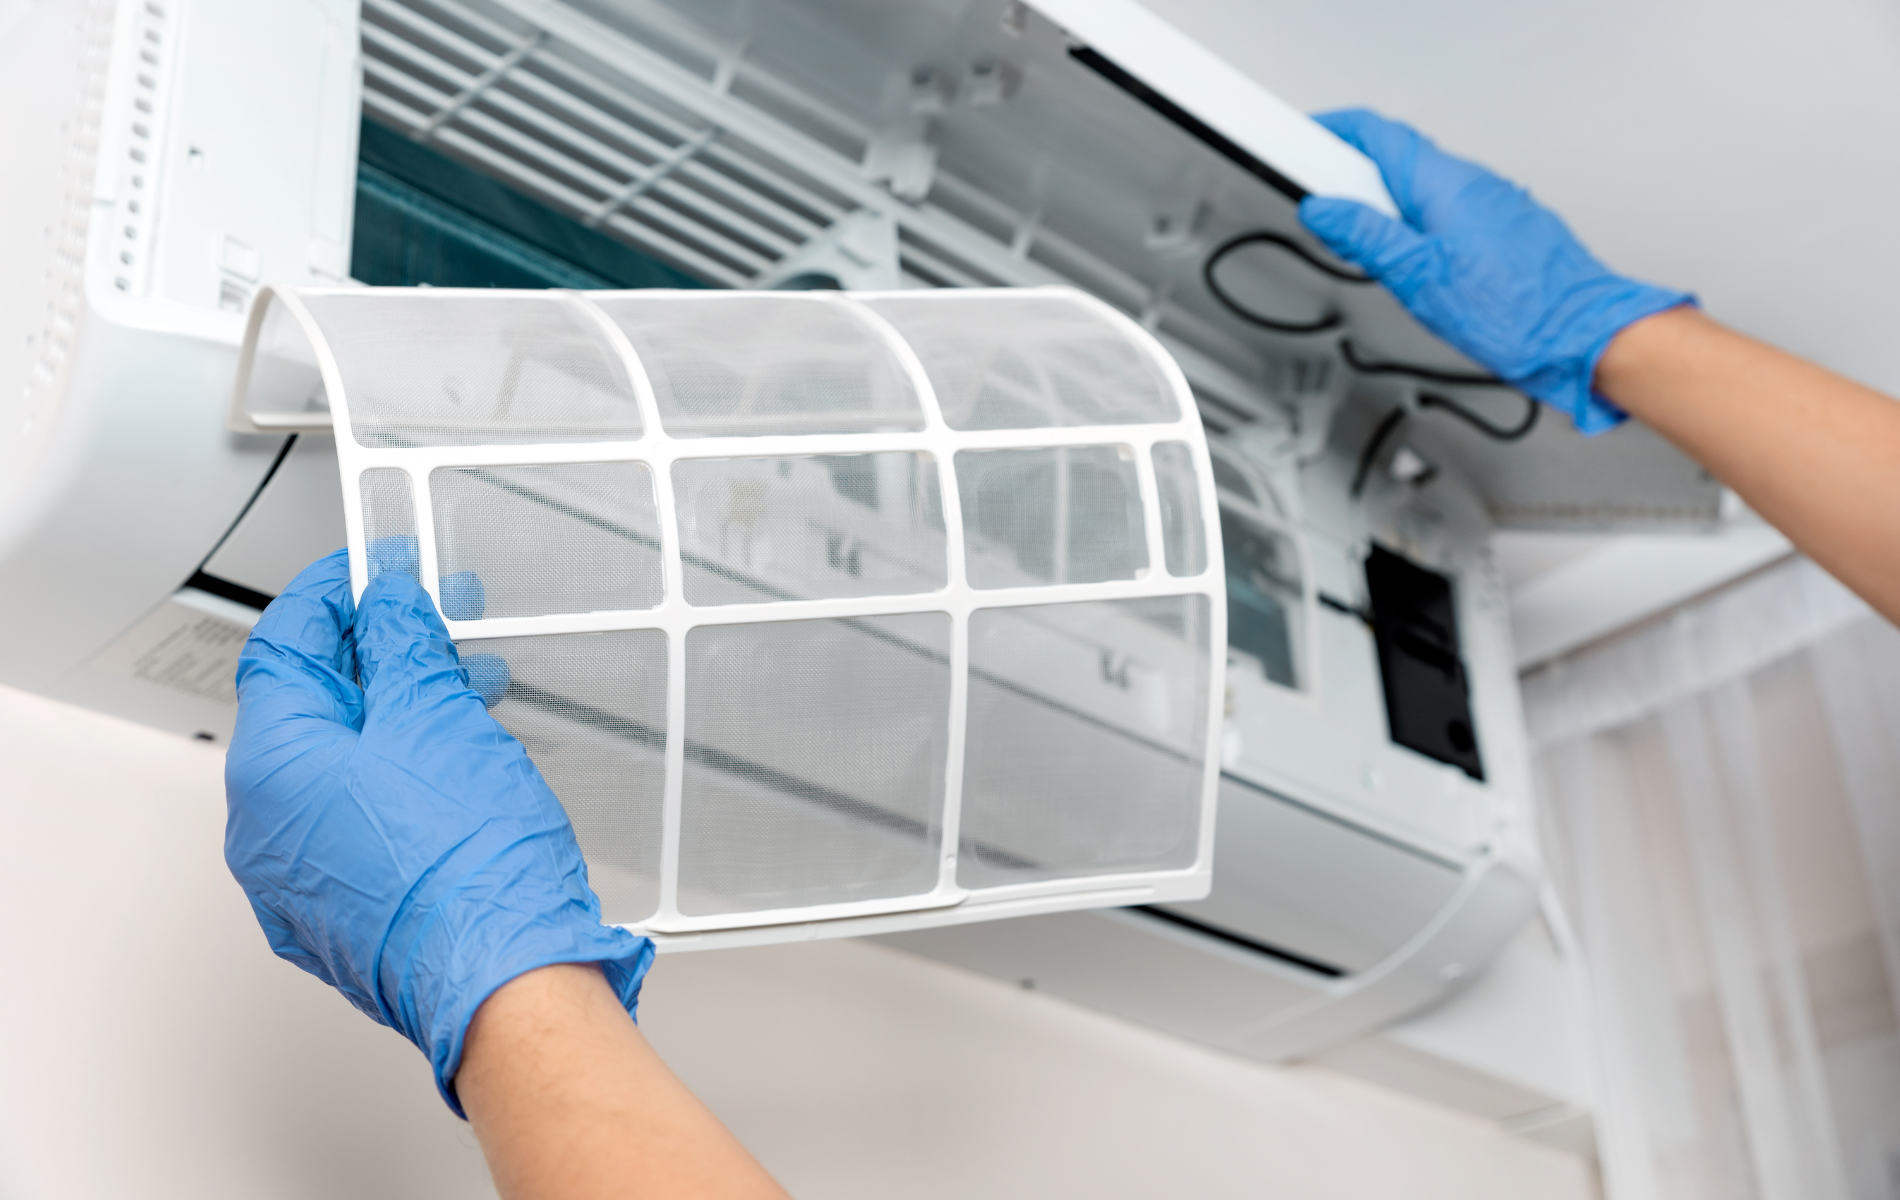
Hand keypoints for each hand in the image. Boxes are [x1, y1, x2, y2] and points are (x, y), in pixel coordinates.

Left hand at [224, 549, 652, 1114]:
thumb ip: (402, 646)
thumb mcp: (437, 717)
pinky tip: (457, 761)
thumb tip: (386, 606)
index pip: (281, 648)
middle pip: (311, 710)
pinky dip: (402, 777)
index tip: (372, 572)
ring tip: (467, 690)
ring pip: (341, 769)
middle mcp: (267, 832)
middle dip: (378, 657)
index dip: (331, 597)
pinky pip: (360, 822)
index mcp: (270, 770)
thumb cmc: (469, 867)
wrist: (508, 977)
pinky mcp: (347, 914)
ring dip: (400, 716)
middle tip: (432, 623)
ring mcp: (302, 881)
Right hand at [1299, 108, 1691, 433]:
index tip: (1301, 148)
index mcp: (1444, 183)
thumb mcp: (1419, 276)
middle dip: (1353, 185)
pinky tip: (1416, 267)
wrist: (1582, 336)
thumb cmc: (1518, 312)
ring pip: (1420, 192)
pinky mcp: (1502, 229)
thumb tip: (1324, 210)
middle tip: (1328, 220)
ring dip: (1386, 213)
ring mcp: (1491, 205)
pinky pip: (1446, 215)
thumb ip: (1366, 237)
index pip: (1376, 134)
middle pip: (1395, 162)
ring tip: (1375, 257)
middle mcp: (1472, 183)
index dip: (1332, 133)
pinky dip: (1417, 230)